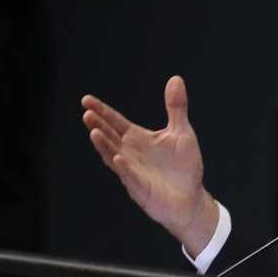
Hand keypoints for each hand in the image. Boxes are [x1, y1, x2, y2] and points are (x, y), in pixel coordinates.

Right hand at [81, 75, 219, 253]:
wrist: (191, 198)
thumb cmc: (184, 167)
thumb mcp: (182, 132)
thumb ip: (176, 107)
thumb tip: (176, 79)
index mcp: (138, 139)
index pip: (115, 121)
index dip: (102, 111)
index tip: (86, 100)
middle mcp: (130, 153)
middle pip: (109, 136)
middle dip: (98, 125)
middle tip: (87, 113)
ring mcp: (133, 171)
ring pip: (113, 156)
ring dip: (104, 145)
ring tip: (94, 132)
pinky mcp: (141, 188)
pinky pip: (130, 176)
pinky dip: (124, 168)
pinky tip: (118, 158)